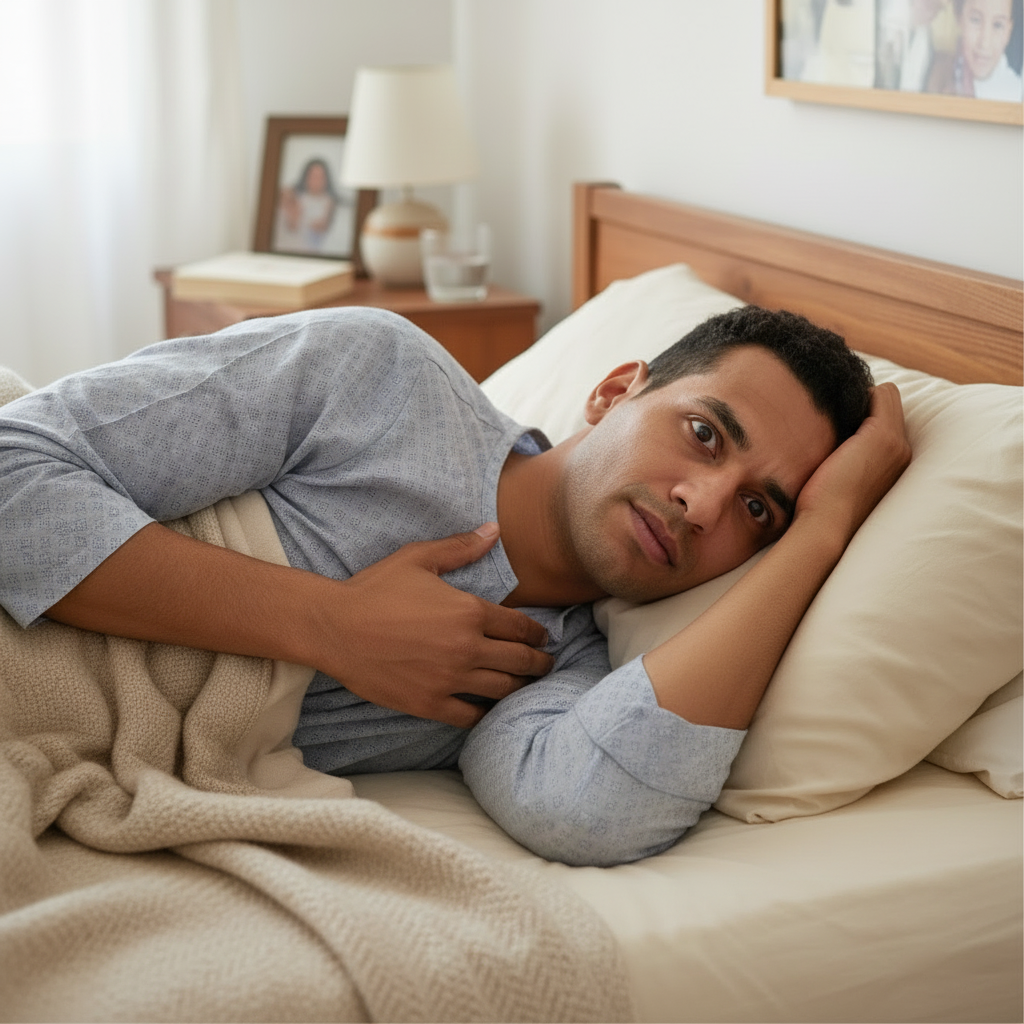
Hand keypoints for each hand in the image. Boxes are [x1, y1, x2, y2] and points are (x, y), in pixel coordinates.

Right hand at [317, 523, 554, 727]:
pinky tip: (488, 708)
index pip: (520, 627)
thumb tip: (493, 530)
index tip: (543, 638)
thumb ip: (460, 547)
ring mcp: (450, 679)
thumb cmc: (375, 590)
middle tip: (545, 665)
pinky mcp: (430, 703)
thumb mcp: (418, 559)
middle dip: (539, 663)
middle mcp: (467, 648)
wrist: (334, 628)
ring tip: (525, 686)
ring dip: (520, 688)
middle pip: (520, 661)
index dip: (537, 634)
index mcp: (469, 612)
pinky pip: (471, 717)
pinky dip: (485, 714)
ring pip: (502, 690)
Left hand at [795, 382, 911, 543]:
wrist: (825, 527)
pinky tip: (833, 405)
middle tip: (830, 413)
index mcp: (893, 464)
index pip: (888, 421)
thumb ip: (844, 460)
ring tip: (831, 410)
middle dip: (861, 404)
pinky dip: (859, 393)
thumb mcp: (839, 481)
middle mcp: (902, 452)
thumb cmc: (822, 510)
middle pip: (888, 405)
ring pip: (885, 396)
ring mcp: (896, 443)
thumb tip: (827, 446)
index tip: (836, 422)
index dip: (863, 415)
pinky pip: (882, 392)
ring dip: (858, 398)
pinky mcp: (883, 435)